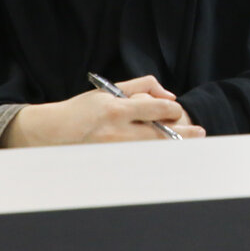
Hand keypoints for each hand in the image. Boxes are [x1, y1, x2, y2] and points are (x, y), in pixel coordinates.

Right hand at [1, 75, 205, 147]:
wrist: (50, 134)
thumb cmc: (82, 110)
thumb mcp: (109, 90)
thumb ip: (141, 86)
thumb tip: (168, 94)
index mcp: (116, 109)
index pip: (156, 109)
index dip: (173, 110)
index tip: (178, 111)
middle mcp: (116, 132)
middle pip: (160, 134)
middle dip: (183, 134)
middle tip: (199, 133)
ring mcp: (113, 151)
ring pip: (152, 150)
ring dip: (172, 148)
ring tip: (188, 145)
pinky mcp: (110, 164)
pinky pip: (139, 162)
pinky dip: (154, 159)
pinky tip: (165, 157)